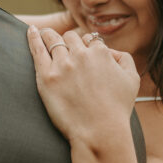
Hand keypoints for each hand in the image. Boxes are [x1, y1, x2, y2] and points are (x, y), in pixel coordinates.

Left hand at [26, 26, 139, 147]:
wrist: (100, 132)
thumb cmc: (117, 110)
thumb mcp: (132, 80)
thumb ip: (124, 59)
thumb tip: (110, 51)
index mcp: (100, 53)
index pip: (90, 40)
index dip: (86, 46)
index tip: (83, 53)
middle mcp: (81, 55)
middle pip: (70, 38)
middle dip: (69, 41)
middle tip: (64, 47)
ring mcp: (62, 65)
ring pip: (53, 40)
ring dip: (49, 36)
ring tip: (44, 34)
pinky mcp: (46, 77)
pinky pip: (37, 50)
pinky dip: (33, 37)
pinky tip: (31, 30)